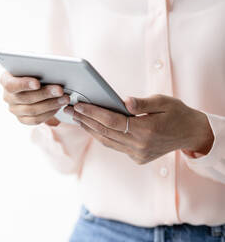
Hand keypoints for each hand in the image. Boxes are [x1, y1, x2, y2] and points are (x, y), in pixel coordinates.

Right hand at [0, 72, 69, 125]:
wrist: (34, 82)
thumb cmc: (33, 70)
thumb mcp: (33, 65)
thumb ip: (37, 66)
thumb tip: (51, 69)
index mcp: (5, 80)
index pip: (11, 85)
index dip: (24, 84)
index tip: (38, 83)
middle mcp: (7, 97)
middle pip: (25, 98)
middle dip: (45, 94)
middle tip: (60, 90)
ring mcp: (14, 110)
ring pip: (32, 111)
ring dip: (51, 104)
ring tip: (65, 98)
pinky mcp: (22, 119)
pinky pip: (35, 120)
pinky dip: (49, 113)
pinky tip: (59, 106)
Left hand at [64, 94, 213, 164]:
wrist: (191, 134)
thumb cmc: (177, 113)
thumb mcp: (164, 101)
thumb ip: (143, 103)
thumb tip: (125, 102)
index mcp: (146, 130)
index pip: (112, 121)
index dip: (93, 113)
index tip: (78, 105)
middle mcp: (139, 146)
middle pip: (105, 132)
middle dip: (85, 120)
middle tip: (69, 110)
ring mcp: (138, 154)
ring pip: (107, 141)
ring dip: (90, 129)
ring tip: (76, 118)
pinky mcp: (137, 158)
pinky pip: (114, 146)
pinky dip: (101, 136)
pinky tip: (91, 127)